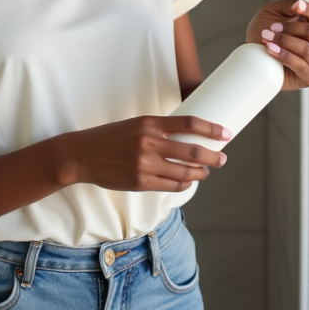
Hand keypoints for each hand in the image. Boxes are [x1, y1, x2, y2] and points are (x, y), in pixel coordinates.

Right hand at [57, 116, 229, 191]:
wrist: (82, 155)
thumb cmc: (110, 138)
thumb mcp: (135, 125)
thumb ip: (158, 130)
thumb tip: (187, 137)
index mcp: (148, 123)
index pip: (188, 123)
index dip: (211, 129)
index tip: (226, 133)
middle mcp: (148, 143)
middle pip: (192, 151)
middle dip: (213, 156)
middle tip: (222, 158)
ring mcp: (145, 165)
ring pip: (184, 173)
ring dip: (200, 173)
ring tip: (206, 171)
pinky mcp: (140, 183)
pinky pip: (171, 186)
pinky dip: (184, 184)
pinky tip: (188, 181)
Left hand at [246, 0, 308, 90]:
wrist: (252, 57)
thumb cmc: (264, 34)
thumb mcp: (272, 12)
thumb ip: (288, 4)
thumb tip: (298, 4)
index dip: (307, 10)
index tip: (294, 8)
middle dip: (288, 29)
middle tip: (269, 30)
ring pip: (306, 49)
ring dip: (284, 42)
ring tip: (267, 40)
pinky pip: (301, 66)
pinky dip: (285, 56)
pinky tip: (271, 50)